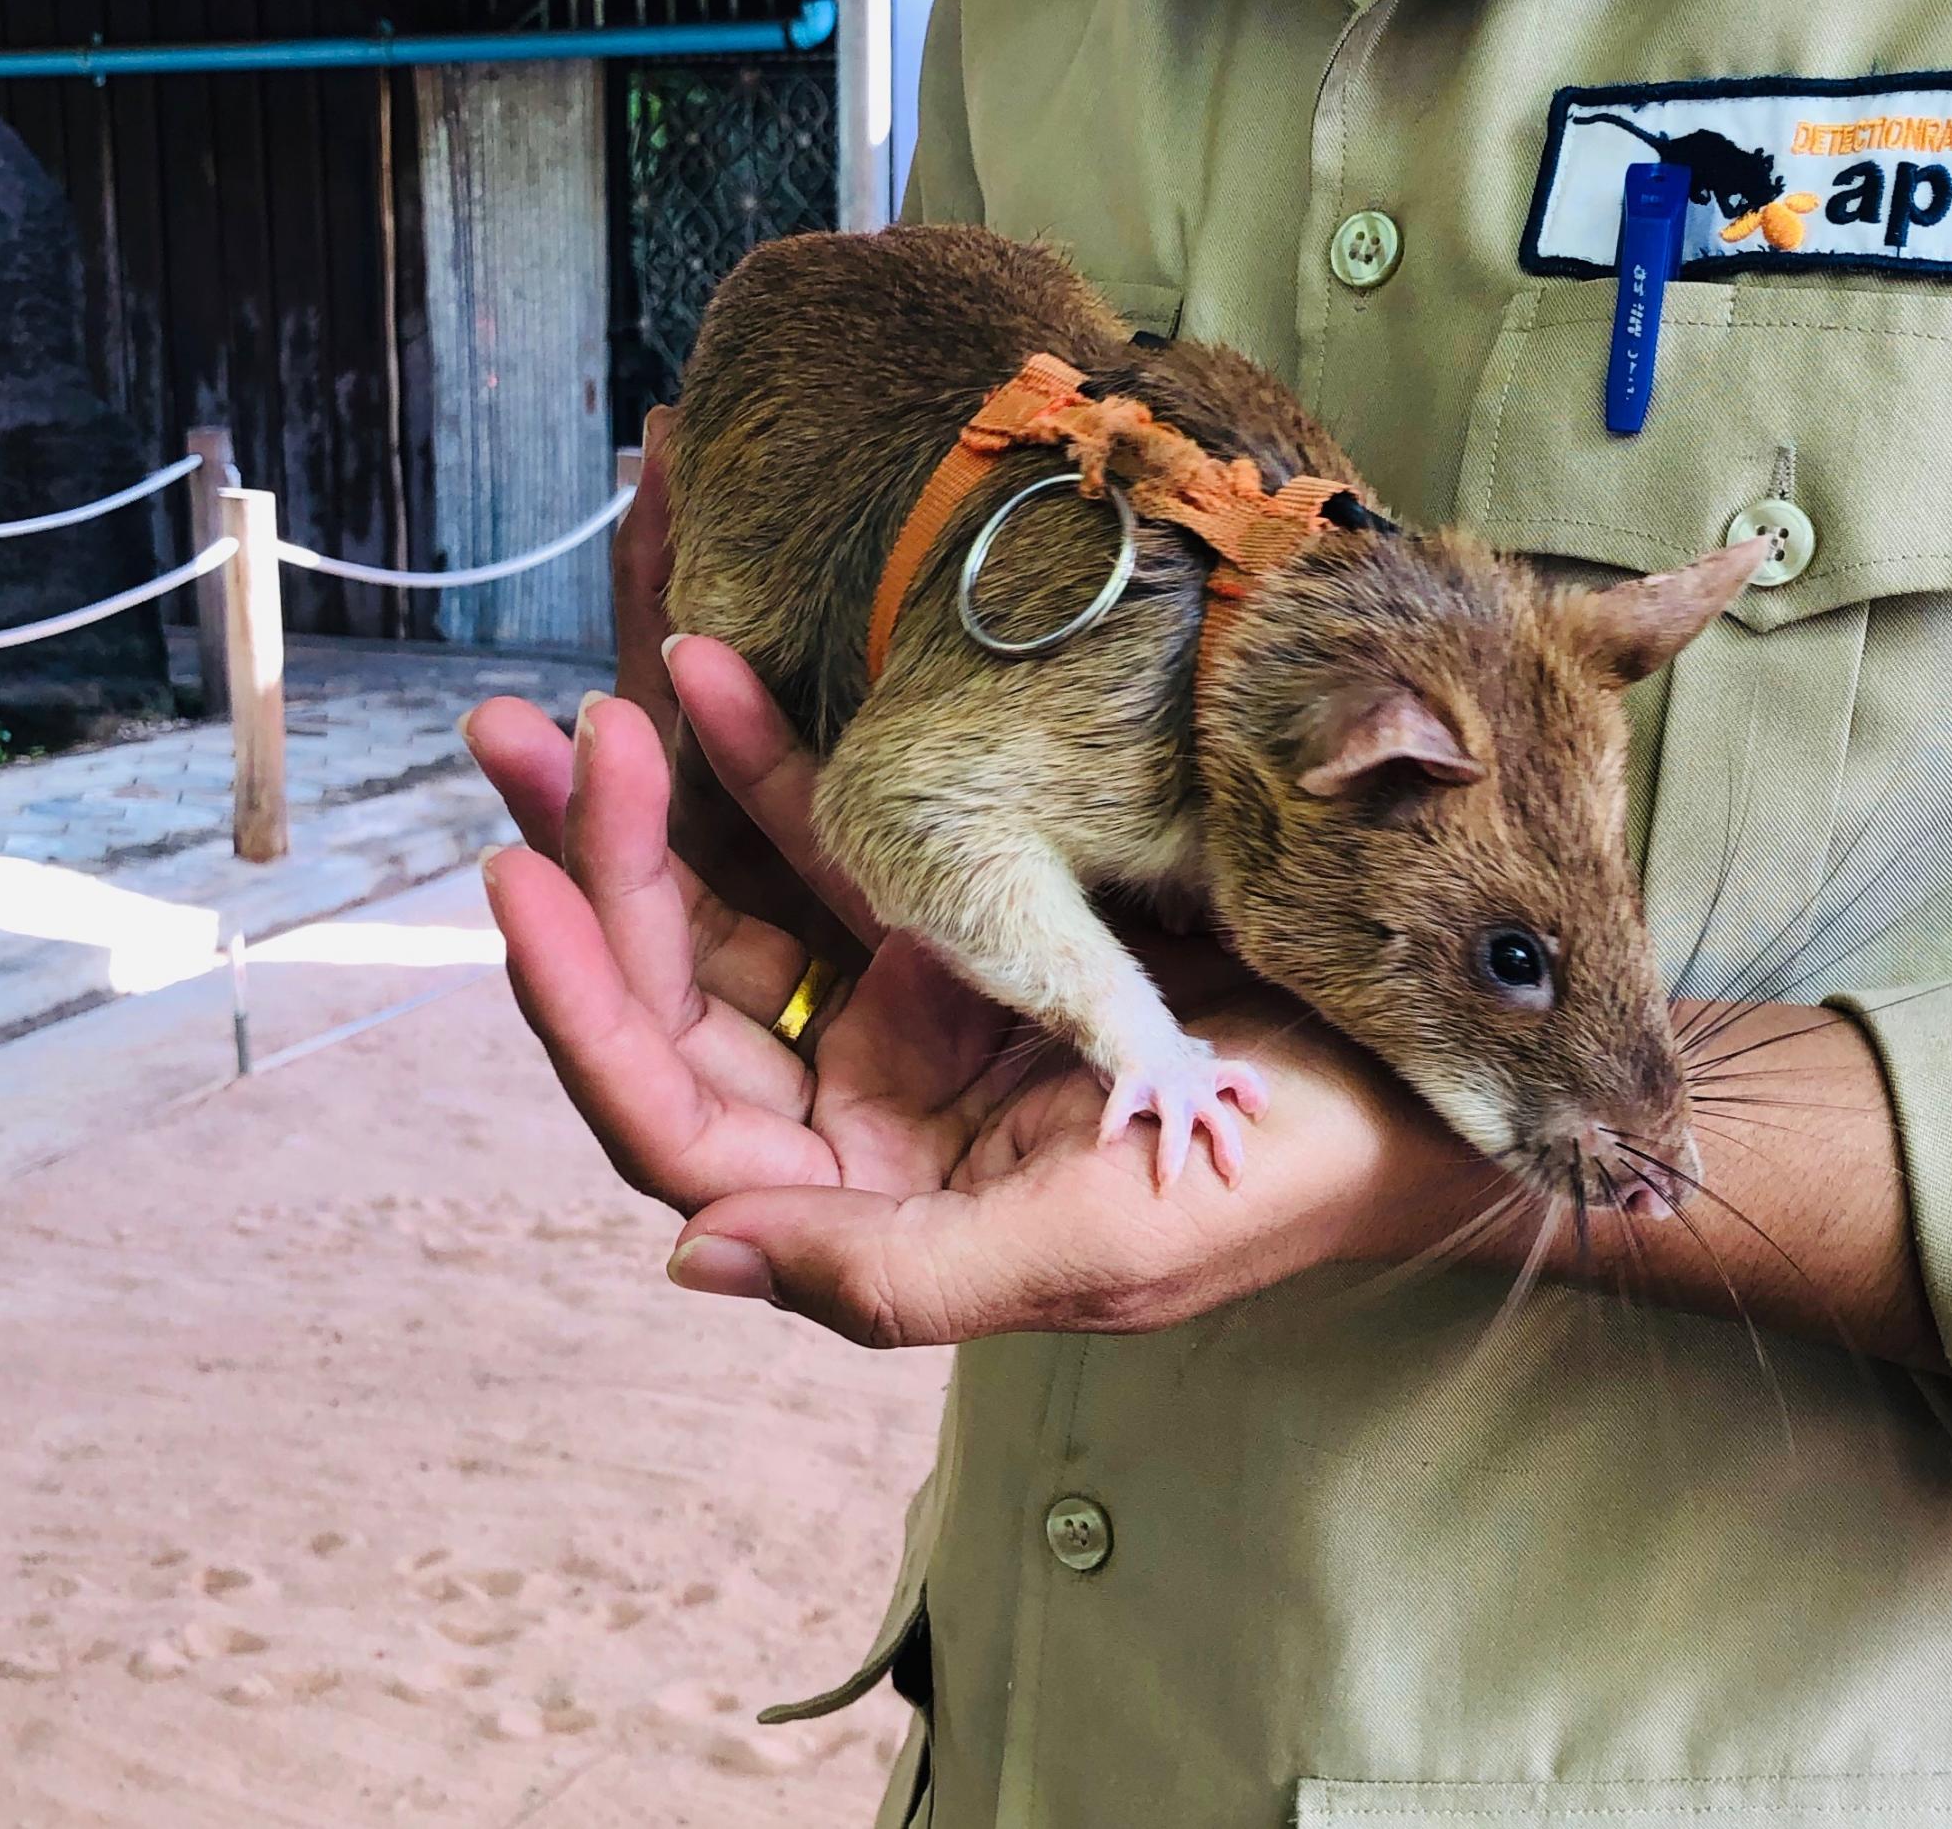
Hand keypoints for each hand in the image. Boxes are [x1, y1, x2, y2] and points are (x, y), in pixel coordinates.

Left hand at [467, 639, 1476, 1341]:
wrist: (1426, 1072)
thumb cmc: (1274, 1179)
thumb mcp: (1093, 1249)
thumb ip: (896, 1276)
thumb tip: (692, 1256)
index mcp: (878, 1210)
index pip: (679, 1122)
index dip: (584, 1010)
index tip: (525, 875)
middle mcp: (869, 1116)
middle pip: (685, 996)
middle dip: (601, 872)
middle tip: (544, 739)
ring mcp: (915, 1014)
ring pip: (743, 909)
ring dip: (659, 806)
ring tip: (586, 695)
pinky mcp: (971, 925)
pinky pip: (846, 843)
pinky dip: (779, 767)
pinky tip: (718, 676)